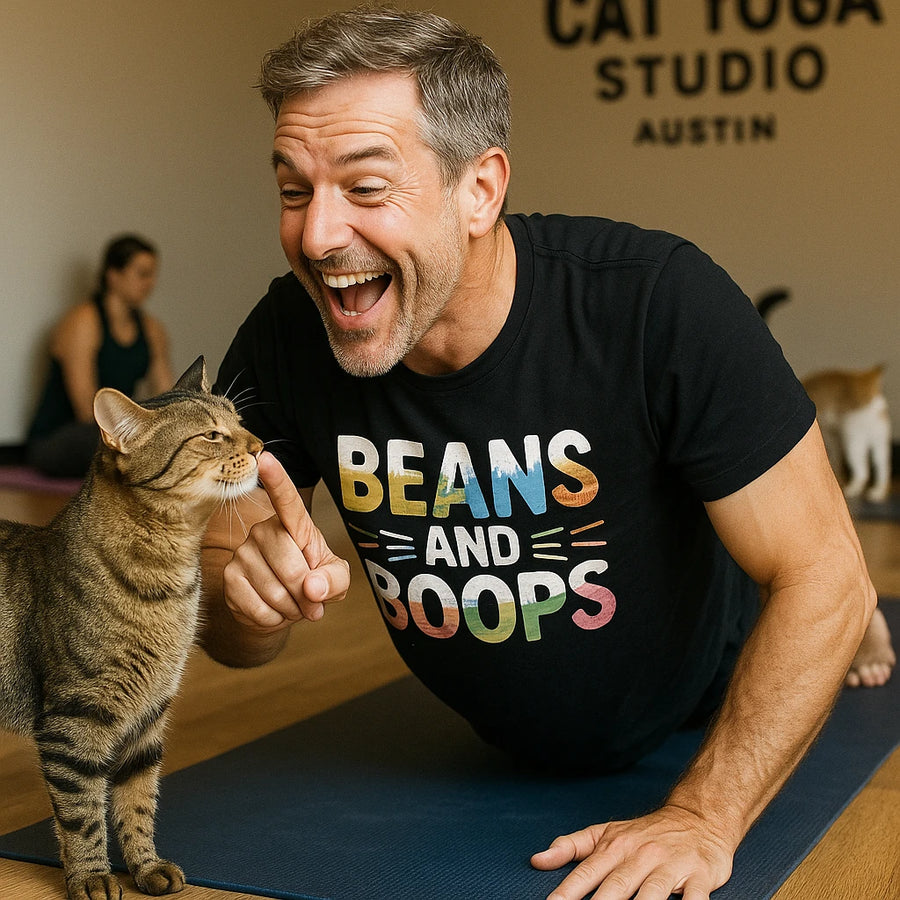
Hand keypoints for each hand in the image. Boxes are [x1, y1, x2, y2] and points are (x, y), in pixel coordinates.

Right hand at [223, 451, 349, 632]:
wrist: (282, 606)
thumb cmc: (313, 580)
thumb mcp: (336, 579)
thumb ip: (334, 580)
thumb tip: (313, 588)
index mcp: (294, 523)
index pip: (286, 499)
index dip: (276, 479)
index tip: (265, 458)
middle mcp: (263, 531)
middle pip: (291, 568)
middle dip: (306, 595)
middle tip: (311, 603)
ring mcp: (242, 553)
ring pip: (275, 592)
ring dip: (291, 610)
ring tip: (292, 605)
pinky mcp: (228, 578)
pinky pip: (257, 608)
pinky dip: (273, 620)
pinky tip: (274, 611)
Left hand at [531, 805, 734, 899]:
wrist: (698, 818)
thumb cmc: (645, 833)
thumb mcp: (605, 833)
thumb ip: (571, 847)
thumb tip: (537, 860)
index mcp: (615, 847)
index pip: (586, 874)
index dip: (567, 893)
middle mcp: (640, 856)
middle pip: (616, 888)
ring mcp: (670, 866)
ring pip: (651, 894)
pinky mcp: (699, 876)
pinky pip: (695, 899)